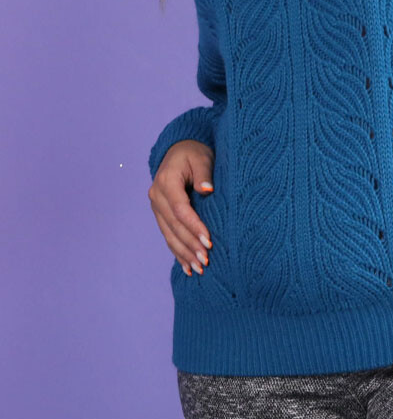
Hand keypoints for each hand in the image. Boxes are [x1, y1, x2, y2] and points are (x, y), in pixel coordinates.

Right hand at [147, 140, 214, 276]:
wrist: (179, 149)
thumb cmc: (194, 153)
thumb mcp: (201, 157)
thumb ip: (204, 173)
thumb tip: (207, 190)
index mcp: (166, 181)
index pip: (180, 209)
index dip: (194, 227)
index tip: (209, 242)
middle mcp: (157, 196)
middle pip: (174, 226)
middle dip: (190, 245)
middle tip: (206, 261)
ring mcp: (156, 206)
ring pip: (169, 235)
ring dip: (184, 253)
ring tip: (199, 269)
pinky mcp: (160, 214)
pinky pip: (168, 235)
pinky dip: (178, 252)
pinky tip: (187, 267)